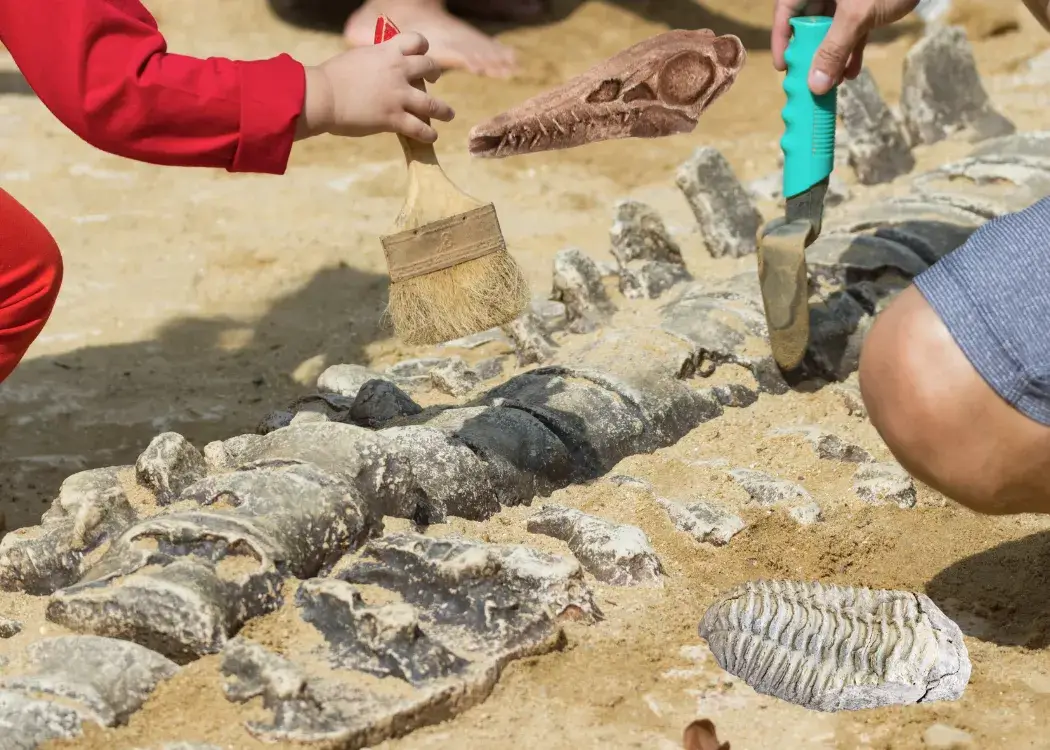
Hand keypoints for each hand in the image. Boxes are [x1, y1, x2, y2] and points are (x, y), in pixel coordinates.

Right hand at [297, 32, 454, 142]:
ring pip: (432, 104)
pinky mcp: (394, 118)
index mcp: (387, 52)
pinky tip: (431, 136)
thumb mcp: (357, 58)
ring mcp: (399, 96)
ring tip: (448, 115)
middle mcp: (398, 71)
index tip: (422, 54)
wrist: (323, 96)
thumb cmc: (331, 78)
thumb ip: (373, 61)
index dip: (422, 47)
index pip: (416, 41)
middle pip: (429, 67)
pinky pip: (419, 128)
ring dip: (443, 110)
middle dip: (434, 72)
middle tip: (435, 79)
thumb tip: (376, 67)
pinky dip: (428, 134)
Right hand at [771, 0, 919, 94]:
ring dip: (832, 56)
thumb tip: (815, 86)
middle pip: (807, 23)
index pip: (785, 11)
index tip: (784, 67)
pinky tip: (853, 71)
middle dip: (811, 53)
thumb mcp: (856, 17)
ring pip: (830, 28)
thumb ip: (834, 50)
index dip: (781, 40)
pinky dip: (851, 48)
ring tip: (834, 83)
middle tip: (810, 79)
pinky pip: (851, 28)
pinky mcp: (864, 2)